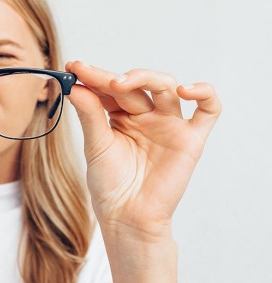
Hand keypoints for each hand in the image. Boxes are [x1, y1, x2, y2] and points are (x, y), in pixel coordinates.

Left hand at [65, 61, 220, 239]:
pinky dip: (204, 94)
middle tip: (91, 75)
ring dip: (145, 78)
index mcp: (121, 116)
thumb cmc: (110, 184)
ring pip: (165, 87)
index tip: (73, 67)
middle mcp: (146, 115)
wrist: (127, 216)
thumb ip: (89, 115)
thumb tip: (75, 87)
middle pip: (135, 84)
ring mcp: (168, 124)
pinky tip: (185, 90)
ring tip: (120, 84)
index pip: (109, 89)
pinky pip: (208, 110)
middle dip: (112, 77)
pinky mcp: (190, 138)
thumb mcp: (96, 145)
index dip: (93, 76)